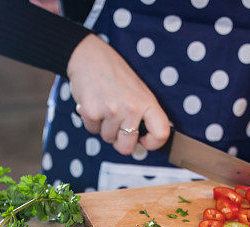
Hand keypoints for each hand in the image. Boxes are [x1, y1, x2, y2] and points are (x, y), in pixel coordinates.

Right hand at [67, 35, 169, 155]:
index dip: (153, 143)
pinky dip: (92, 122)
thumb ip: (144, 114)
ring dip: (104, 128)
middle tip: (117, 126)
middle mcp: (131, 108)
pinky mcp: (92, 112)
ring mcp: (111, 111)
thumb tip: (142, 142)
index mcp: (147, 102)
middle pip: (127, 147)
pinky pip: (93, 130)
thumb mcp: (138, 90)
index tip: (144, 140)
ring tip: (104, 106)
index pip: (161, 133)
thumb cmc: (114, 74)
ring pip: (108, 138)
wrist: (89, 56)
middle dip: (120, 141)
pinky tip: (94, 104)